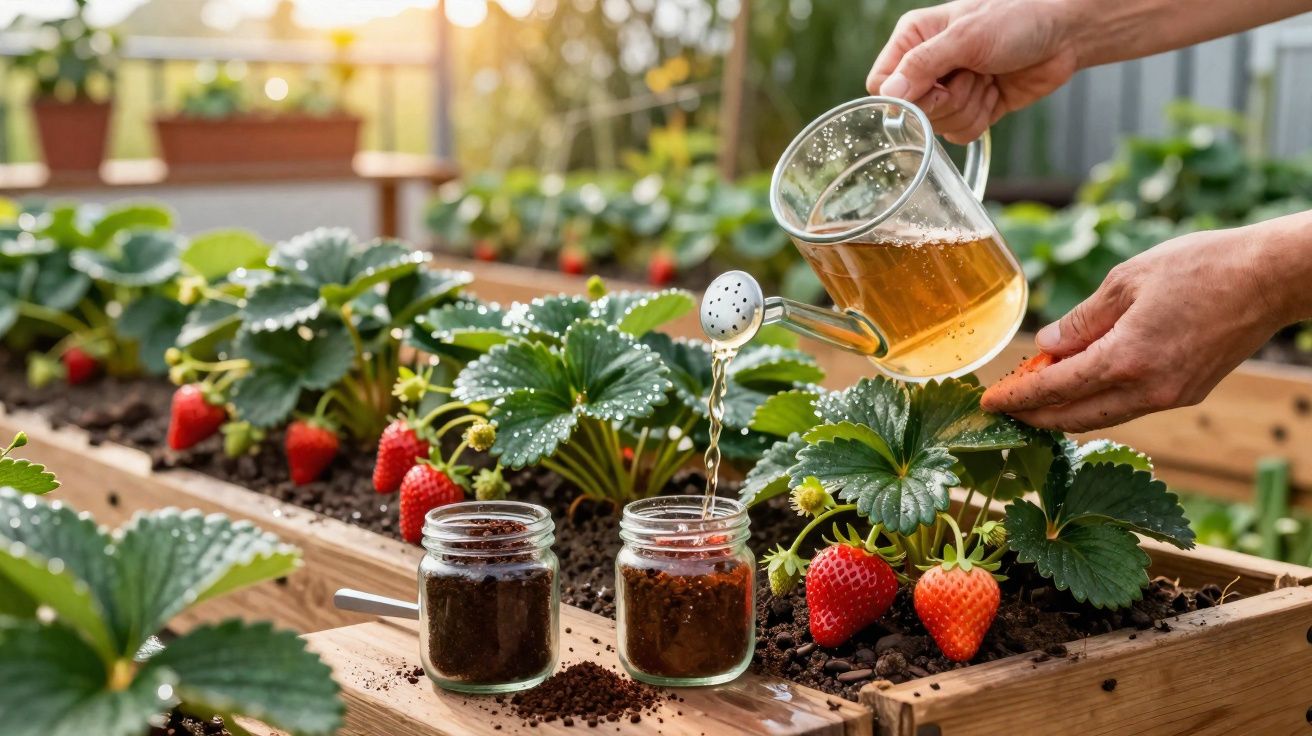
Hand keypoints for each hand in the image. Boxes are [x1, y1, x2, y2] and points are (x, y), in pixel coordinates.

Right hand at [867, 0, 1079, 142]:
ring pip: (938, 126)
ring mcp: (949, 90)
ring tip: (988, 77)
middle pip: (911, 112)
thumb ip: (923, 65)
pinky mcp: (972, 109)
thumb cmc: (1017, 18)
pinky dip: (982, 118)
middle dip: (948, 100)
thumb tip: (889, 95)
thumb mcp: (966, 37)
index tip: (936, 86)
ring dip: (970, 106)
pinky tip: (995, 92)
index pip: (881, 85)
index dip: (904, 96)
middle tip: (972, 73)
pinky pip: (961, 134)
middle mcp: (925, 67)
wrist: (1065, 33)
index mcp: (912, 40)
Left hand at [980, 226, 1292, 431]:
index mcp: (1126, 359)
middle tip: (1004, 408)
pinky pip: (1129, 406)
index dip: (1017, 398)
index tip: (988, 403)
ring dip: (1065, 412)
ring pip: (1102, 417)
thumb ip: (1082, 320)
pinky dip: (1097, 402)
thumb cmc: (1201, 267)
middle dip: (1034, 415)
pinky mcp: (1187, 392)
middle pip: (1074, 417)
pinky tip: (1080, 385)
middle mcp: (1148, 388)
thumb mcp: (1127, 280)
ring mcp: (1171, 395)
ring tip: (1035, 398)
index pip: (1054, 390)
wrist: (1272, 277)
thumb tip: (1046, 346)